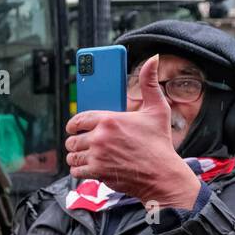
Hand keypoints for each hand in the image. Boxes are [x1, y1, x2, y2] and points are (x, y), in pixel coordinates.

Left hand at [65, 55, 200, 208]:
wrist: (162, 174)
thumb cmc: (160, 143)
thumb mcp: (157, 109)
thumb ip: (150, 83)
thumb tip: (153, 59)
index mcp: (110, 119)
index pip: (78, 119)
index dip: (73, 124)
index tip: (73, 127)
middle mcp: (100, 136)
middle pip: (73, 138)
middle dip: (75, 141)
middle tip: (81, 144)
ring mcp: (97, 155)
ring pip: (72, 155)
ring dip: (75, 156)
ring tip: (83, 156)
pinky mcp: (97, 172)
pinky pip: (75, 170)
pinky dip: (79, 170)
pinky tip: (87, 167)